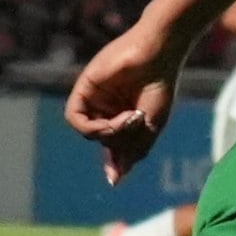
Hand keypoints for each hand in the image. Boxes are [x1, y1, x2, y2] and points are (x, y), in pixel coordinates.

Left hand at [69, 21, 185, 182]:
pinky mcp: (83, 90)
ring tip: (132, 119)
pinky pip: (76, 119)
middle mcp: (106, 110)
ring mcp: (94, 101)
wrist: (159, 55)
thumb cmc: (160, 87)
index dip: (115, 161)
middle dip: (122, 141)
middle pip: (104, 141)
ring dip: (110, 134)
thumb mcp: (151, 126)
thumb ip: (133, 152)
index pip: (112, 146)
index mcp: (123, 118)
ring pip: (89, 133)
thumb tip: (114, 181)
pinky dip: (95, 127)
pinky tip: (117, 119)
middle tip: (140, 124)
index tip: (117, 177)